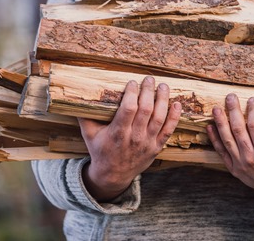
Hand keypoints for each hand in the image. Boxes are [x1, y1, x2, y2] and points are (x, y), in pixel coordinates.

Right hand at [79, 76, 180, 201]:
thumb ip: (84, 115)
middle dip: (148, 91)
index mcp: (117, 133)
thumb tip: (77, 95)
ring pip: (159, 118)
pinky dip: (174, 117)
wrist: (113, 175)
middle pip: (146, 110)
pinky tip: (177, 103)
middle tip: (149, 79)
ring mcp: (148, 143)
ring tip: (163, 86)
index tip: (132, 82)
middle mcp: (135, 137)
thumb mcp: (89, 134)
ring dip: (163, 100)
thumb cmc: (100, 150)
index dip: (132, 93)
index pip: (129, 109)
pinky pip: (169, 130)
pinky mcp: (157, 147)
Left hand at [206, 95, 253, 206]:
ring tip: (216, 109)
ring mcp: (240, 164)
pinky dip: (215, 139)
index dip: (253, 111)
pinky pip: (221, 152)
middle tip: (230, 97)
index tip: (252, 99)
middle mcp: (250, 158)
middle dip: (233, 111)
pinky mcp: (234, 169)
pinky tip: (210, 127)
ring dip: (220, 122)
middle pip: (238, 129)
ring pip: (227, 139)